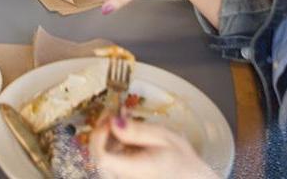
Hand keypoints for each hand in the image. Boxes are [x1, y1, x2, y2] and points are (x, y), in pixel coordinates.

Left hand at [90, 114, 214, 178]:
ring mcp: (120, 178)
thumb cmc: (180, 160)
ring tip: (121, 119)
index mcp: (135, 172)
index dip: (99, 135)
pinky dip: (111, 142)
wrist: (189, 178)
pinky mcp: (120, 174)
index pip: (102, 158)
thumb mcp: (163, 138)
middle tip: (113, 113)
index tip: (109, 118)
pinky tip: (122, 132)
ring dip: (106, 135)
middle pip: (97, 157)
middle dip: (101, 131)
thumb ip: (137, 131)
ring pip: (100, 156)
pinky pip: (108, 158)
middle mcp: (123, 178)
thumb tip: (114, 122)